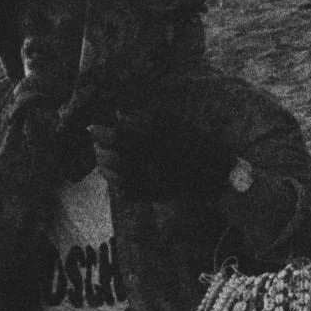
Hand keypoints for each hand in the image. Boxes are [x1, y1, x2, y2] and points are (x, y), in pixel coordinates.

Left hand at [91, 112, 235, 201]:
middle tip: (96, 144)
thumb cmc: (197, 143)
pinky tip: (116, 175)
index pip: (118, 137)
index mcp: (157, 141)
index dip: (101, 132)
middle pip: (113, 157)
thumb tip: (120, 115)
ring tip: (103, 158)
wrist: (220, 174)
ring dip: (105, 166)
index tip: (91, 128)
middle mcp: (152, 163)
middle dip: (100, 150)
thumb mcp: (173, 123)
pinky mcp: (155, 196)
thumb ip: (145, 118)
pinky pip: (127, 191)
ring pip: (117, 176)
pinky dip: (117, 182)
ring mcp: (152, 182)